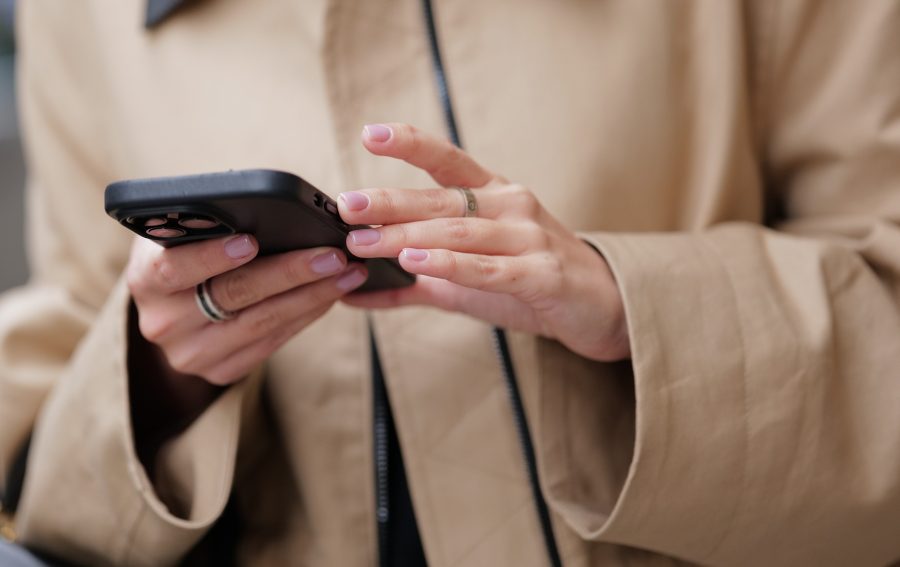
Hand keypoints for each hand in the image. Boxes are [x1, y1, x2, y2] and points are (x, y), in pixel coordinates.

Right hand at [126, 235, 367, 385]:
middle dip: (289, 272)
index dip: (212, 255)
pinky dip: (306, 315)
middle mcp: (162, 322)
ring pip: (261, 323)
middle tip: (332, 255)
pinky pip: (272, 343)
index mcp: (145, 279)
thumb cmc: (182, 254)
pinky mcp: (219, 373)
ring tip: (348, 272)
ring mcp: (191, 354)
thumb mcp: (177, 234)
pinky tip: (331, 294)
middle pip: (233, 295)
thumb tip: (263, 206)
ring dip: (312, 295)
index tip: (252, 240)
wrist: (170, 313)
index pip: (174, 267)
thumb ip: (204, 222)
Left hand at [340, 123, 629, 361]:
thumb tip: (354, 293)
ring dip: (407, 236)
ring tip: (365, 242)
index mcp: (495, 195)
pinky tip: (415, 262)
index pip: (448, 160)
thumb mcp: (470, 277)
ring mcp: (529, 237)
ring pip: (459, 232)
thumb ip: (415, 281)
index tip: (369, 135)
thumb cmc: (531, 282)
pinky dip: (449, 265)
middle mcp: (511, 206)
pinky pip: (488, 268)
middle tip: (348, 206)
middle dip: (390, 202)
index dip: (410, 144)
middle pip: (443, 200)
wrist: (601, 307)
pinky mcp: (541, 274)